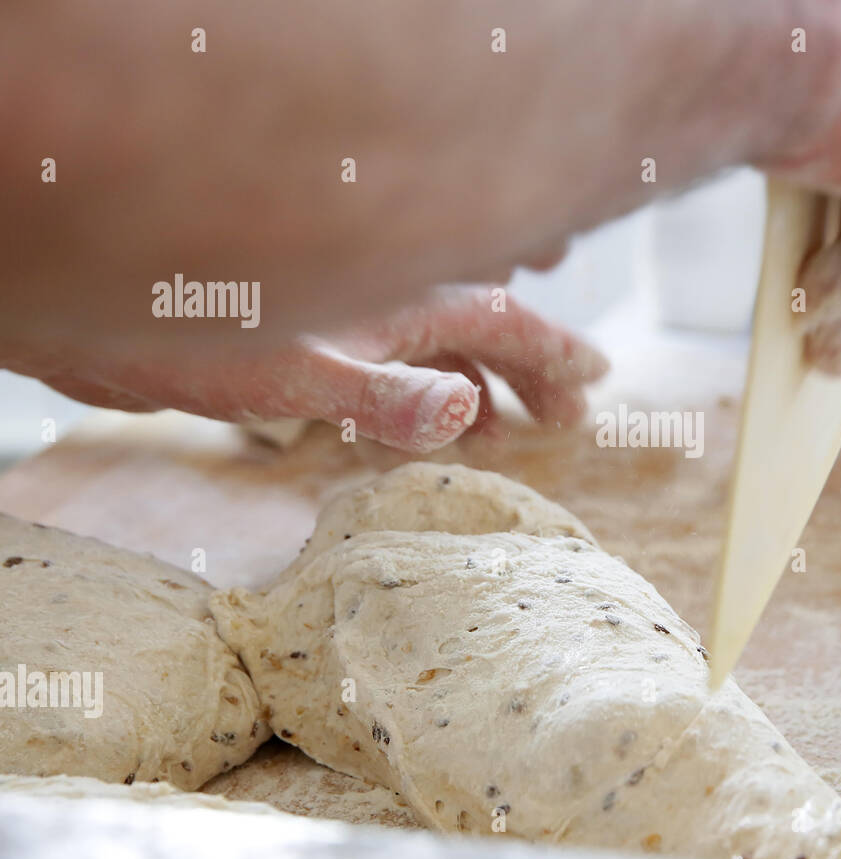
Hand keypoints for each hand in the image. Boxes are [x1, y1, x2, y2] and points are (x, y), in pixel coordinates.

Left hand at [5, 285, 607, 452]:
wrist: (98, 314)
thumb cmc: (192, 336)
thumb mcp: (294, 375)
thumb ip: (383, 396)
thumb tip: (465, 413)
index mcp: (400, 301)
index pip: (504, 319)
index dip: (555, 352)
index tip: (599, 379)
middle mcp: (386, 303)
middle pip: (482, 328)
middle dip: (530, 373)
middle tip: (569, 419)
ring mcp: (352, 320)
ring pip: (440, 346)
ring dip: (483, 383)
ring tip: (511, 431)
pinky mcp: (316, 342)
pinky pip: (397, 365)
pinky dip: (426, 392)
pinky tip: (420, 424)